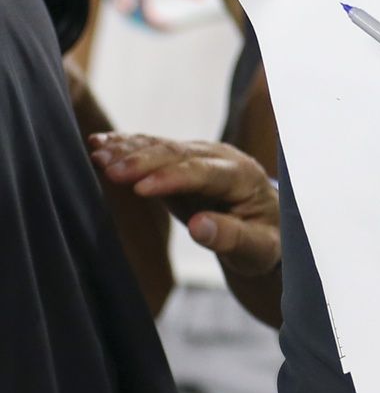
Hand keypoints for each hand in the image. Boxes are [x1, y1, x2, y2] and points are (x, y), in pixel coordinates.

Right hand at [87, 134, 280, 276]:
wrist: (268, 224)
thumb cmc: (266, 240)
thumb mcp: (258, 248)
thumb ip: (232, 237)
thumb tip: (198, 227)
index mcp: (243, 177)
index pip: (205, 174)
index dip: (172, 178)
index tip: (140, 187)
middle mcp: (222, 158)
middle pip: (179, 154)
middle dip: (143, 160)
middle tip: (107, 168)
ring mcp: (201, 156)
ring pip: (163, 147)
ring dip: (129, 148)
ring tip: (96, 151)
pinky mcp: (183, 161)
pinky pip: (154, 149)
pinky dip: (127, 145)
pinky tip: (100, 144)